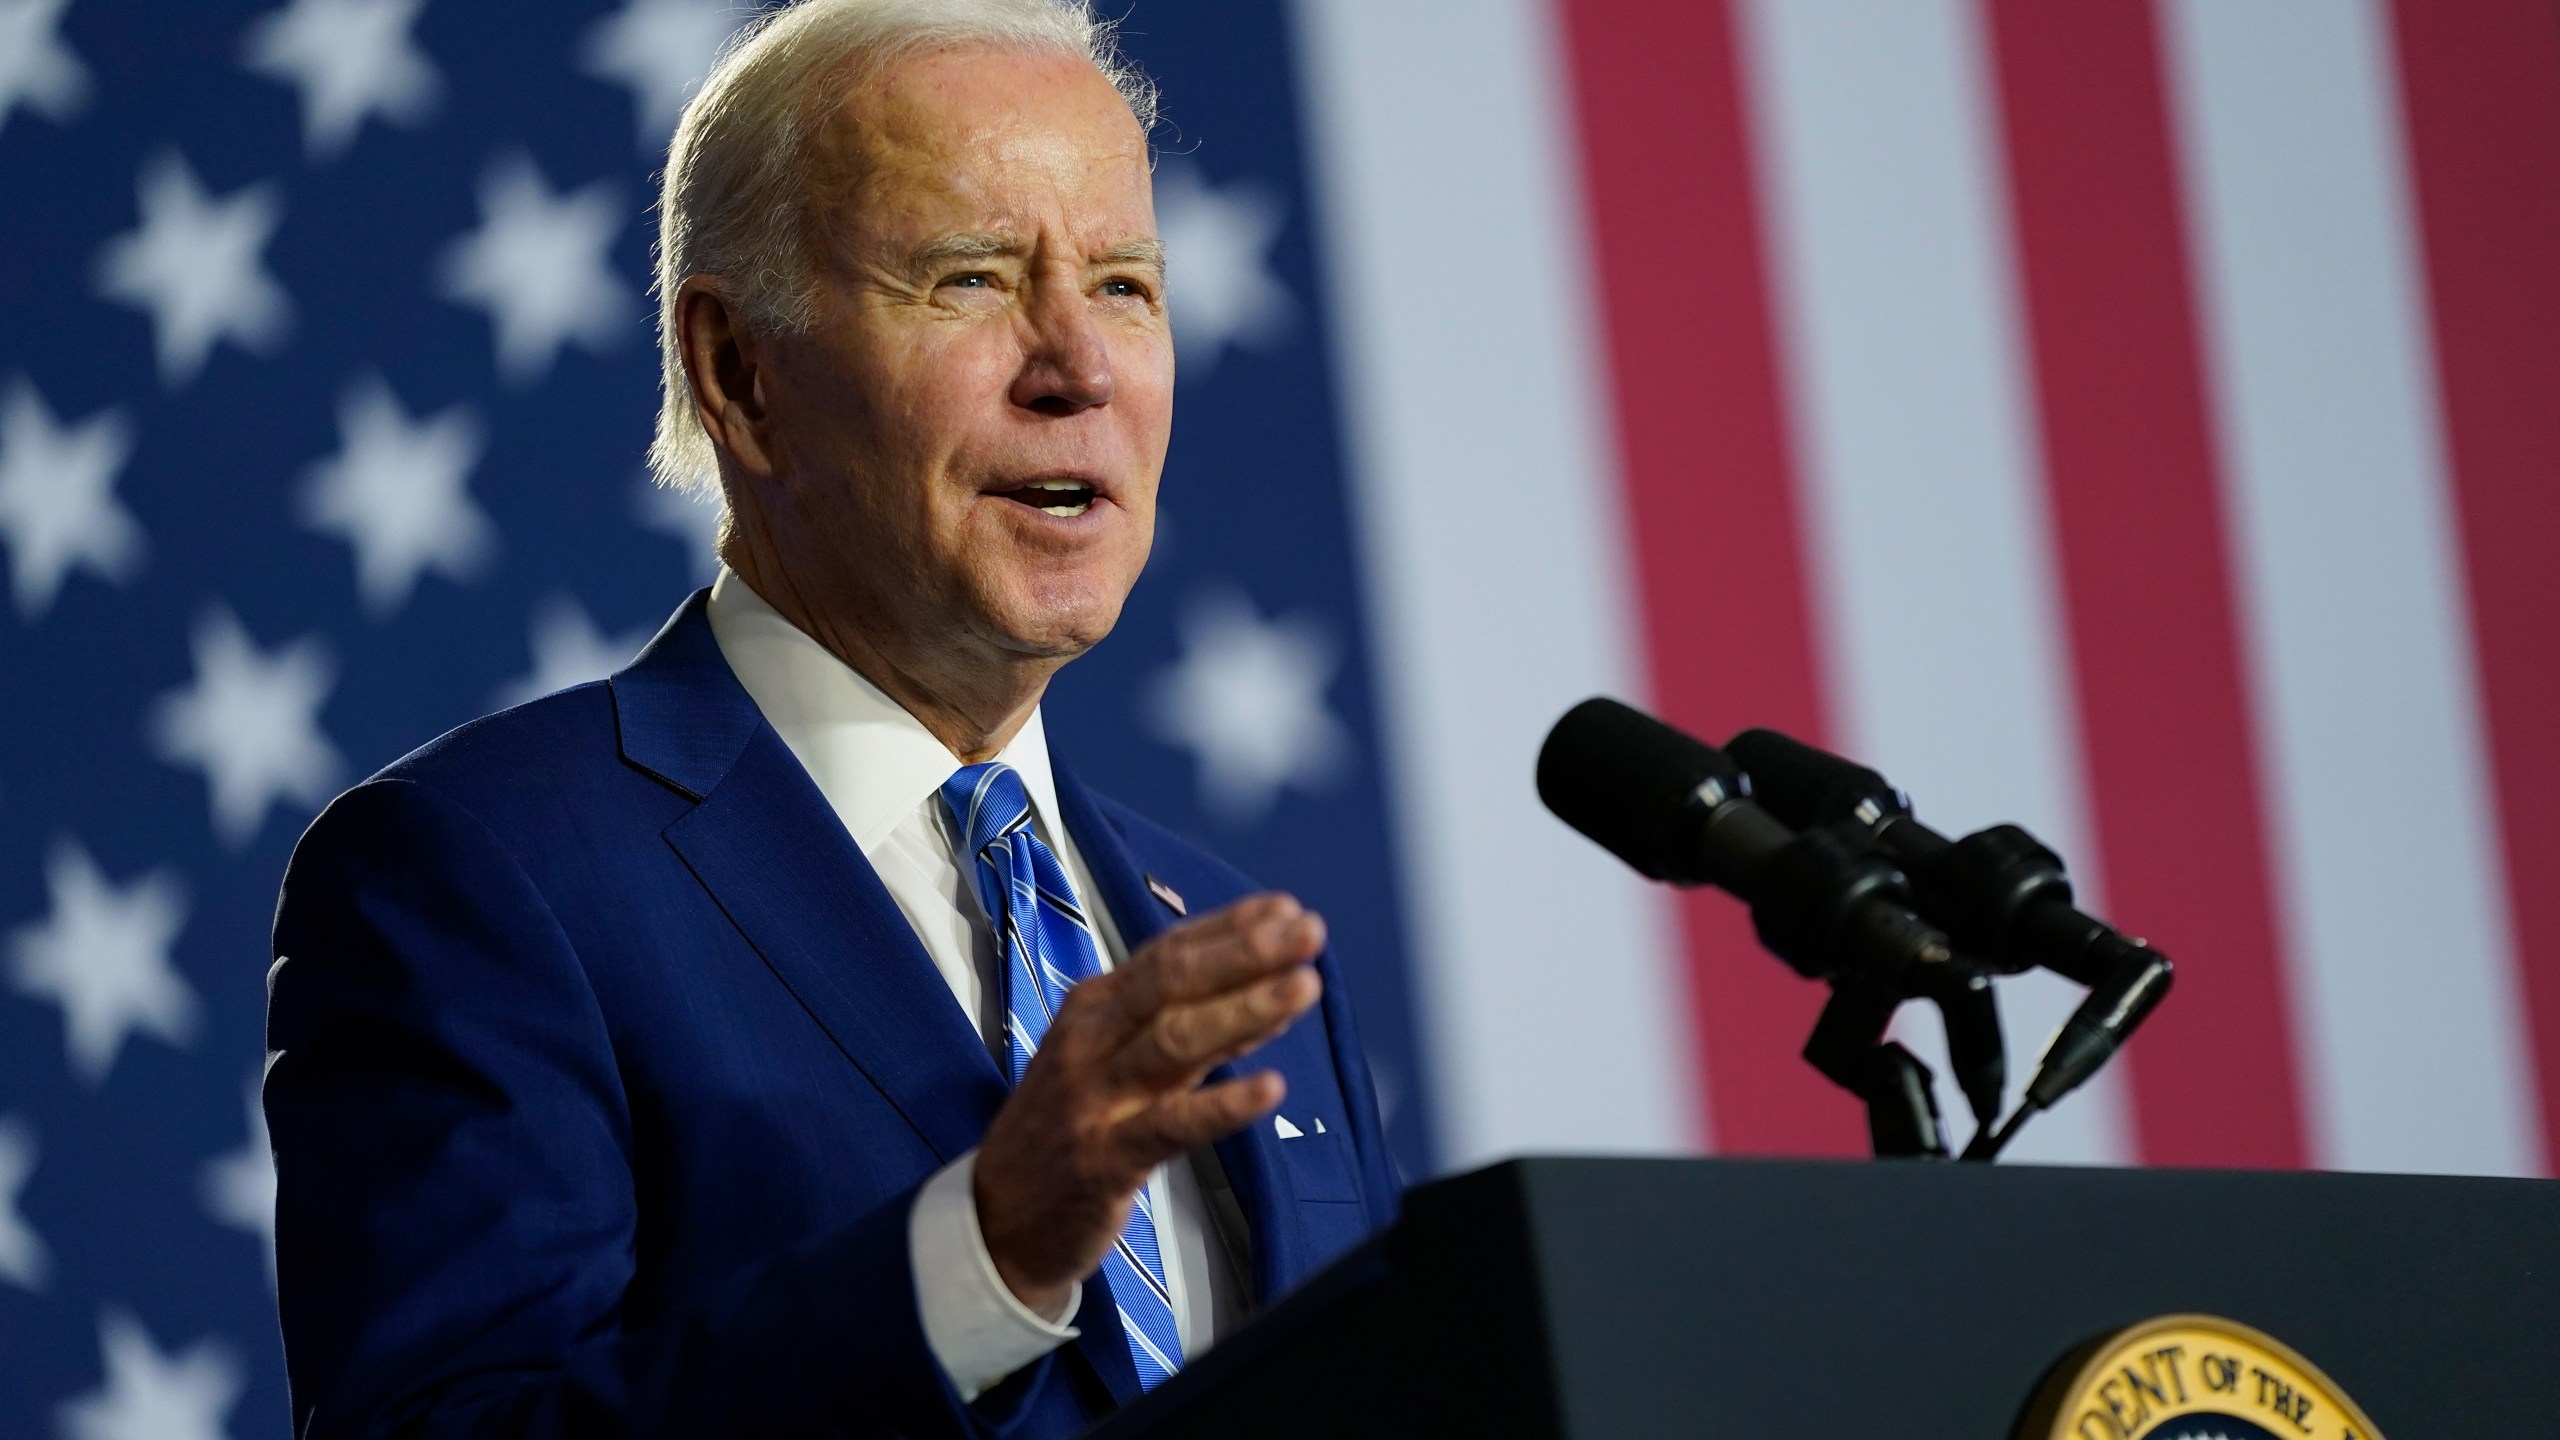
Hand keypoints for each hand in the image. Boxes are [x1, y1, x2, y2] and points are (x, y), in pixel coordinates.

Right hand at [972, 893, 1324, 1317]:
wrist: (998, 1218)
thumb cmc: (1068, 1126)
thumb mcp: (1116, 1061)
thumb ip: (1186, 1025)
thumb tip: (1268, 987)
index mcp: (1094, 1007)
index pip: (1167, 952)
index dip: (1229, 928)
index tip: (1286, 908)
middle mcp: (1092, 1040)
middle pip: (1171, 983)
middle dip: (1243, 952)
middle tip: (1307, 931)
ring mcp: (1095, 1098)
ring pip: (1174, 1042)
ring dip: (1244, 1010)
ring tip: (1304, 987)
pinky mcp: (1105, 1160)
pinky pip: (1171, 1125)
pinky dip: (1223, 1105)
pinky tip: (1270, 1088)